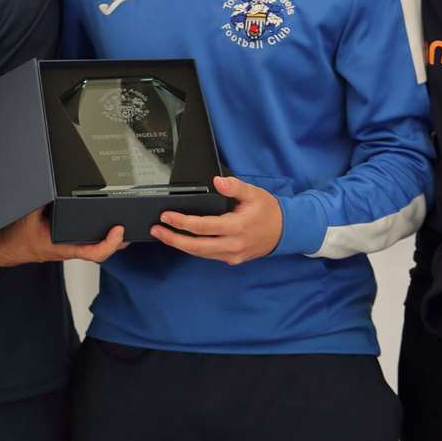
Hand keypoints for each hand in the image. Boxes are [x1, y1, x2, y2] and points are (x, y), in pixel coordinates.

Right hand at [0, 208, 125, 266]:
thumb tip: (50, 181)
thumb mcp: (29, 213)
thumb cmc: (18, 235)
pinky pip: (89, 242)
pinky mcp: (69, 243)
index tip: (119, 230)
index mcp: (63, 246)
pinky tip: (107, 223)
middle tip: (133, 223)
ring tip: (126, 220)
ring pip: (98, 247)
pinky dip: (101, 235)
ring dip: (113, 239)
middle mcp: (71, 248)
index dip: (110, 243)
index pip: (94, 253)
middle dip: (119, 240)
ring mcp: (72, 247)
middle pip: (103, 250)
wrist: (8, 247)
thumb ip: (43, 198)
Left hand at [150, 176, 281, 264]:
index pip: (204, 227)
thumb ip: (234, 186)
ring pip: (200, 253)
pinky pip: (208, 255)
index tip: (166, 216)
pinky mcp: (231, 259)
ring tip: (162, 235)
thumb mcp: (254, 193)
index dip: (182, 222)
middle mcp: (233, 244)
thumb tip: (218, 181)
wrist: (285, 231)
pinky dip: (192, 248)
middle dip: (173, 239)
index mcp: (238, 227)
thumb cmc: (268, 210)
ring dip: (180, 245)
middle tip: (156, 230)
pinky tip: (181, 240)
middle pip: (197, 246)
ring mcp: (232, 255)